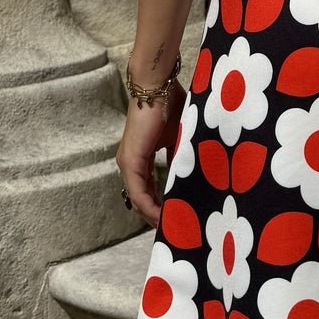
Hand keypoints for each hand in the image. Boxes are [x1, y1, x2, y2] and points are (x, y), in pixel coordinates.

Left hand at [115, 87, 185, 227]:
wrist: (157, 87)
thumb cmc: (169, 106)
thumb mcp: (178, 138)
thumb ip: (179, 157)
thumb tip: (190, 175)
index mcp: (139, 158)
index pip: (146, 190)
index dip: (158, 207)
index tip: (174, 219)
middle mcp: (129, 164)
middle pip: (140, 200)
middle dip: (156, 217)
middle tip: (174, 231)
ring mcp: (128, 163)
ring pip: (137, 200)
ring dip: (153, 215)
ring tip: (170, 229)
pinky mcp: (131, 160)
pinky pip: (139, 192)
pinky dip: (150, 206)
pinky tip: (162, 217)